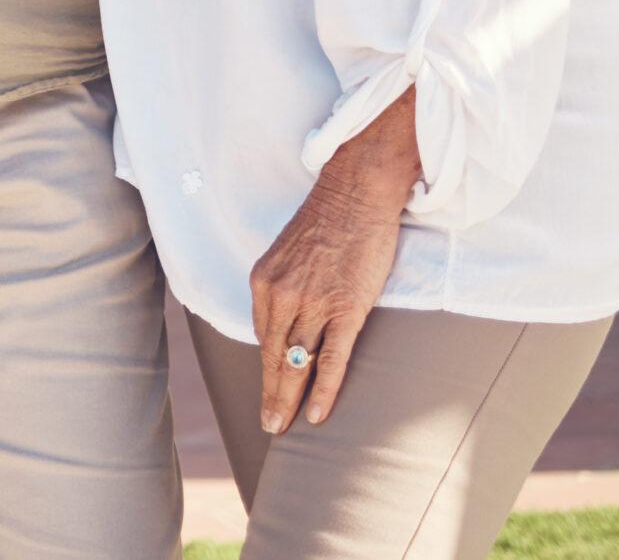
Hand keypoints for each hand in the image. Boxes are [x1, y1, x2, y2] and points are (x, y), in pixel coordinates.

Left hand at [250, 91, 419, 433]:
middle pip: (273, 355)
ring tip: (282, 426)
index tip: (267, 388)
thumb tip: (283, 322)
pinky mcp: (347, 310)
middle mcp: (282, 294)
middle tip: (268, 424)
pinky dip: (321, 390)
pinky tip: (315, 414)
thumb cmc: (327, 221)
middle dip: (270, 392)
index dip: (266, 365)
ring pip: (296, 363)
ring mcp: (314, 304)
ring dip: (288, 399)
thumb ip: (282, 288)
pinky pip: (331, 360)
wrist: (356, 192)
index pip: (262, 334)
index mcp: (263, 280)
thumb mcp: (288, 254)